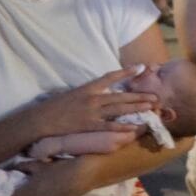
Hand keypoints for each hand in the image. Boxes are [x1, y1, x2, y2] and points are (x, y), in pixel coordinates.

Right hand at [34, 69, 158, 139]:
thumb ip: (88, 91)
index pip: (110, 77)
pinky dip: (122, 126)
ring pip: (119, 109)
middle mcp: (93, 98)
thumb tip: (101, 90)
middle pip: (121, 95)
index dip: (126, 72)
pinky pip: (109, 126)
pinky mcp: (89, 125)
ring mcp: (92, 112)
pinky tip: (134, 127)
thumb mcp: (72, 93)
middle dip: (139, 96)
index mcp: (88, 87)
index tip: (140, 68)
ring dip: (136, 108)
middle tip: (155, 96)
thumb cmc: (54, 106)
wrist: (40, 119)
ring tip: (151, 107)